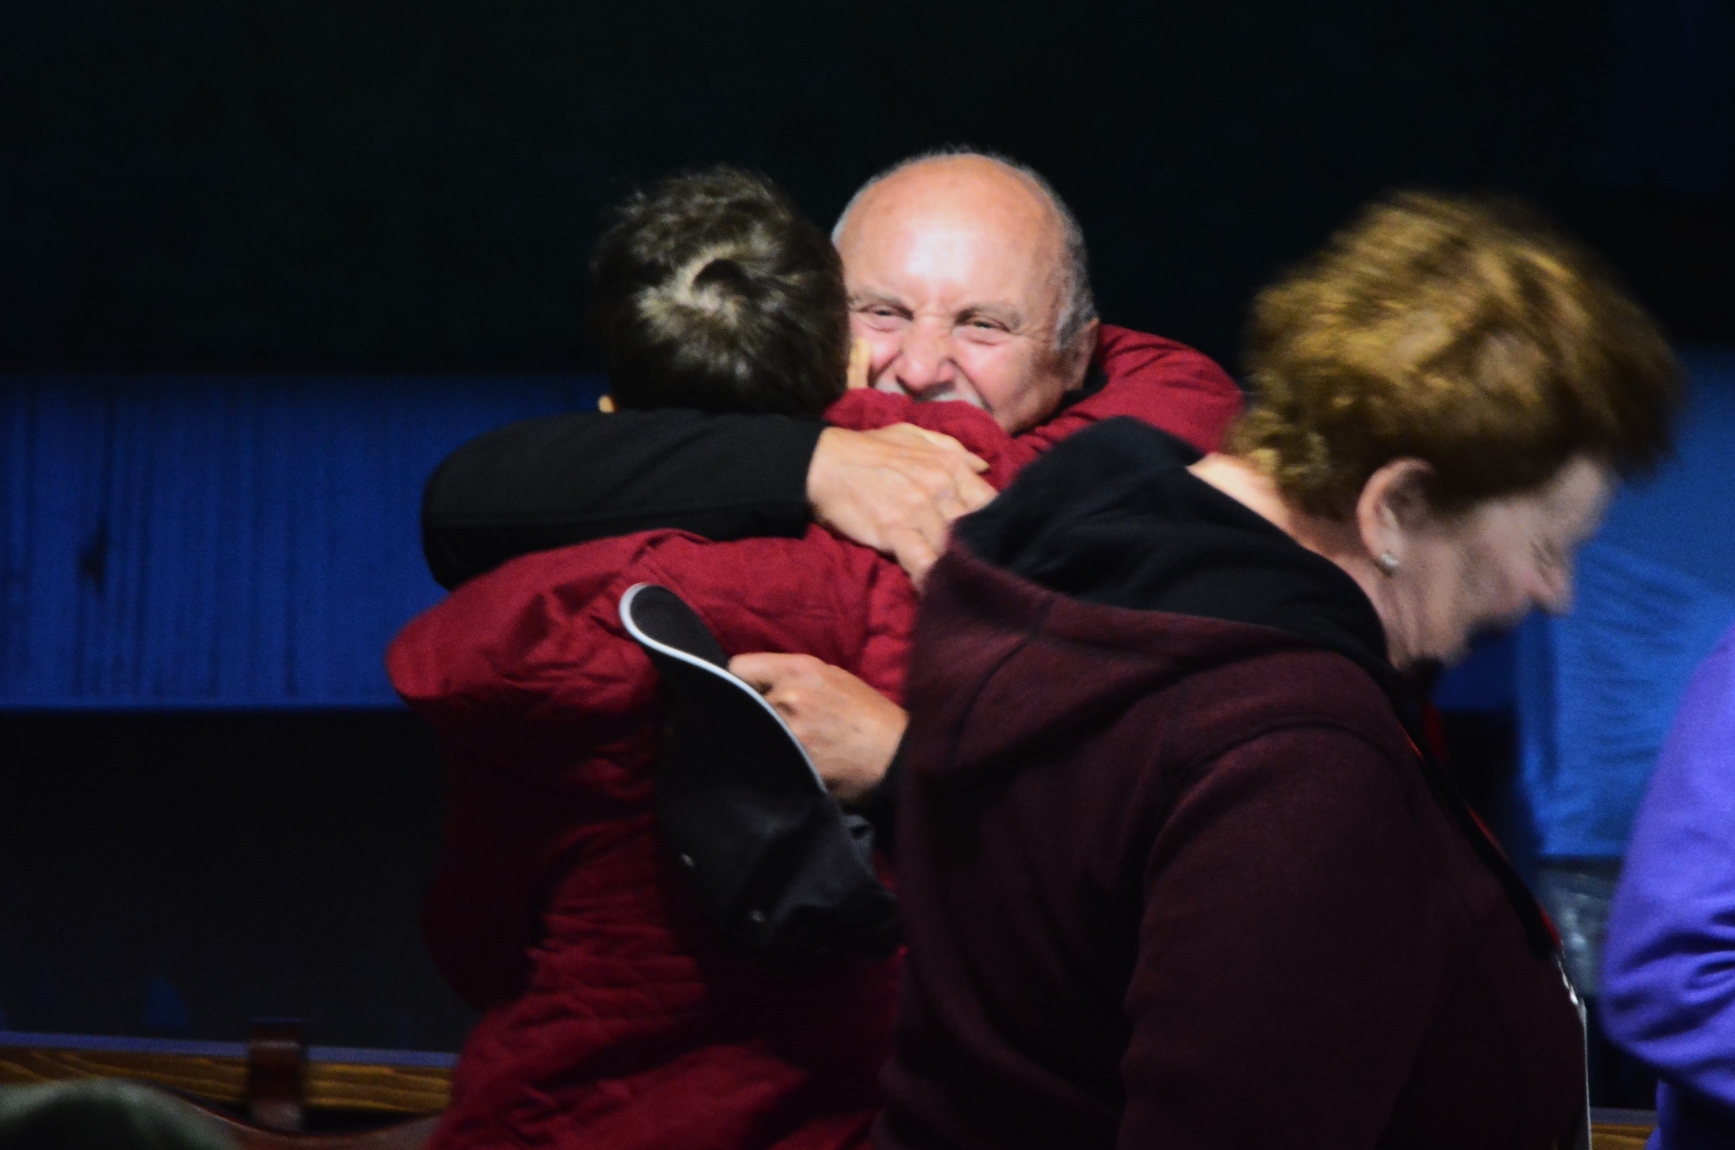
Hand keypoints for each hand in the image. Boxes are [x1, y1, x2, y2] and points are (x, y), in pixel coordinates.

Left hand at [728, 653, 907, 805]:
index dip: (741, 683)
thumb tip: (759, 684)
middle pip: (738, 703)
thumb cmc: (868, 715)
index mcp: (798, 669)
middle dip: (749, 713)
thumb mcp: (833, 677)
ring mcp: (788, 732)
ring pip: (747, 733)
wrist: (895, 756)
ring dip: (758, 738)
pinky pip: (762, 759)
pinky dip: (768, 761)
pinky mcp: (791, 763)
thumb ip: (792, 677)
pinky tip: (783, 763)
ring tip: (778, 745)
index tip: (749, 695)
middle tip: (764, 724)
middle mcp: (787, 696)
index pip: (739, 668)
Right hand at [807, 424, 994, 582]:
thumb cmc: (869, 449)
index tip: (993, 541)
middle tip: (987, 572)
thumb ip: (952, 450)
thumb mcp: (914, 436)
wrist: (824, 462)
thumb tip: (985, 468)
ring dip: (960, 569)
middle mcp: (941, 488)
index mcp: (950, 466)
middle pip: (976, 529)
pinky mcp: (895, 531)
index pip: (991, 502)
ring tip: (970, 590)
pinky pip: (923, 561)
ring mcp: (919, 510)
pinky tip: (939, 593)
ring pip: (954, 547)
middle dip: (982, 552)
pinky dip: (932, 578)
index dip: (995, 525)